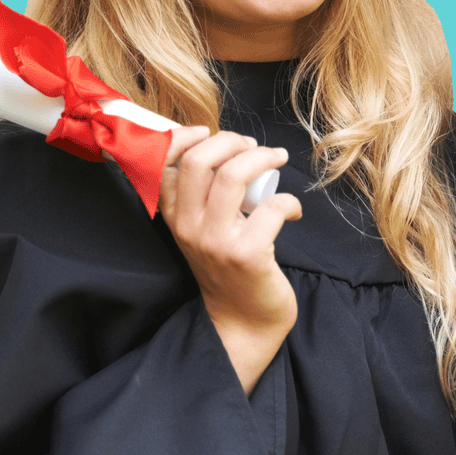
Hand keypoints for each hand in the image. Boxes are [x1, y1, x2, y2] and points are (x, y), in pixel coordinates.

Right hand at [161, 127, 301, 393]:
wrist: (243, 322)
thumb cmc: (229, 268)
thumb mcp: (202, 230)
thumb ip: (202, 195)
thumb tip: (221, 145)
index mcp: (174, 216)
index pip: (162, 163)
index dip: (185, 137)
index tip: (211, 132)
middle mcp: (188, 227)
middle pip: (200, 160)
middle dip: (232, 141)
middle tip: (255, 147)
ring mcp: (216, 241)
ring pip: (232, 176)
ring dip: (262, 158)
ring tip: (278, 159)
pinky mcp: (247, 254)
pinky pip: (271, 208)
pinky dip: (289, 201)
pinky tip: (293, 211)